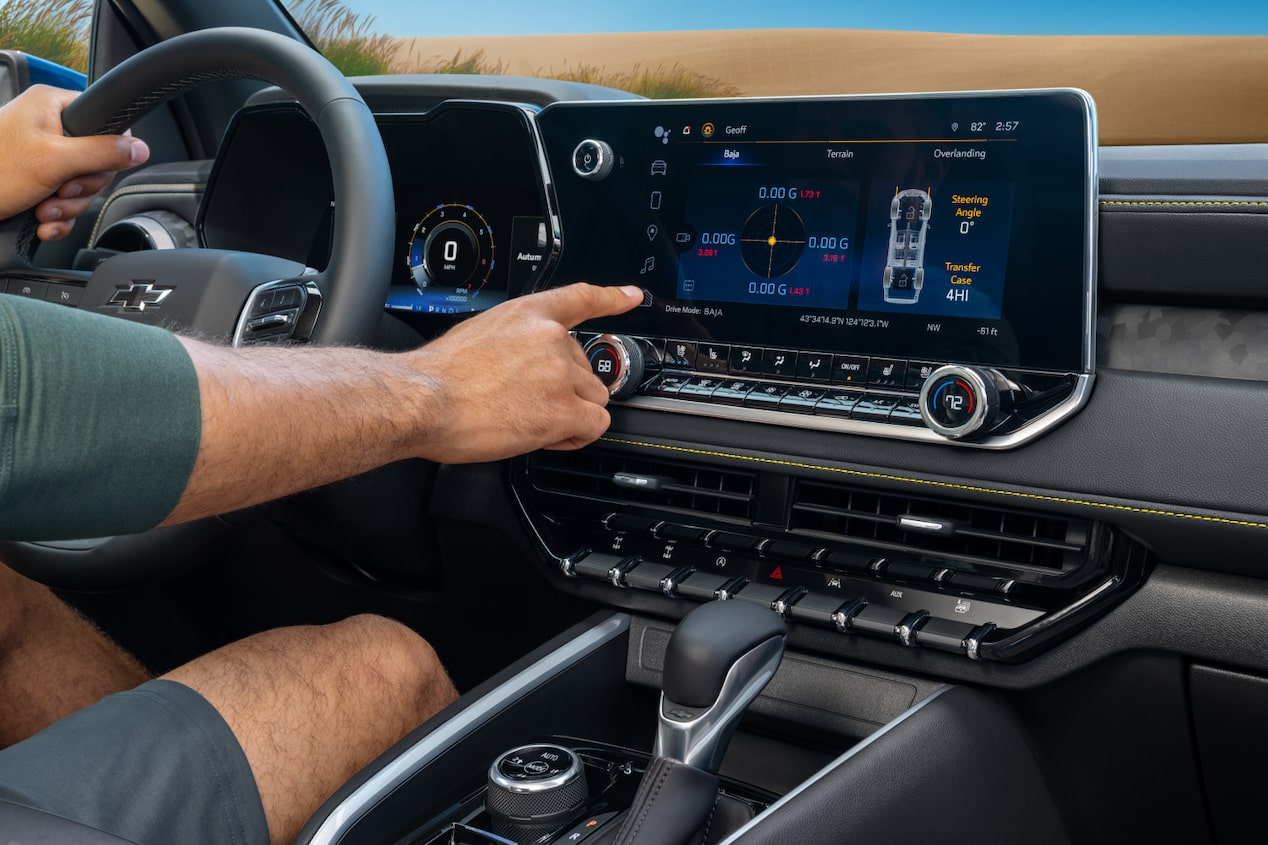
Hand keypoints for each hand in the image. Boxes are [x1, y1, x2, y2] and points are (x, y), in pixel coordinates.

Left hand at [0, 85, 149, 240]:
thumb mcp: (54, 161)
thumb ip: (103, 153)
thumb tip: (140, 147)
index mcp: (52, 106)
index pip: (106, 124)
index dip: (107, 153)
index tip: (88, 169)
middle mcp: (48, 127)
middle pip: (97, 161)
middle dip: (80, 189)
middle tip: (59, 192)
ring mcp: (42, 156)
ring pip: (81, 186)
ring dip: (67, 207)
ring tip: (43, 208)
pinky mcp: (36, 181)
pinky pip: (65, 201)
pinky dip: (57, 216)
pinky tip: (42, 220)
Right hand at [407, 283, 644, 462]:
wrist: (423, 400)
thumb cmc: (438, 377)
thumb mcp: (478, 335)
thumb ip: (514, 343)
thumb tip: (523, 367)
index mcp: (528, 315)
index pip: (580, 298)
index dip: (612, 298)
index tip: (632, 297)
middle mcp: (551, 338)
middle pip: (587, 368)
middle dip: (566, 390)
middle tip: (527, 403)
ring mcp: (560, 373)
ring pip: (594, 399)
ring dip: (571, 414)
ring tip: (530, 420)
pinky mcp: (563, 410)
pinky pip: (594, 426)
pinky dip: (575, 437)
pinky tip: (548, 437)